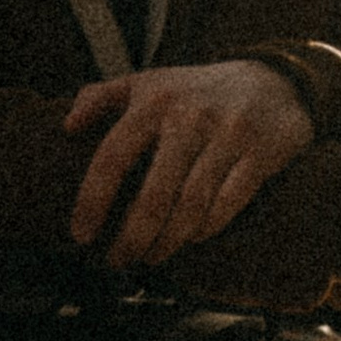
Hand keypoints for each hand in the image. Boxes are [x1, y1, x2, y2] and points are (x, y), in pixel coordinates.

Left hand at [66, 59, 314, 263]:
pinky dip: (207, 228)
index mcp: (153, 101)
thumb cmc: (197, 91)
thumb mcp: (148, 82)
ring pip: (192, 206)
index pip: (113, 157)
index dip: (93, 201)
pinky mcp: (260, 153)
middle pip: (155, 195)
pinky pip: (229, 203)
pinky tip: (191, 238)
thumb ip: (101, 97)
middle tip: (119, 260)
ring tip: (151, 256)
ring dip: (168, 241)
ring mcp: (228, 135)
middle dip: (133, 238)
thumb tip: (67, 126)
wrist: (273, 80)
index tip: (81, 235)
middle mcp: (190, 117)